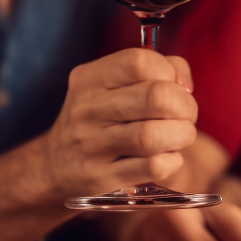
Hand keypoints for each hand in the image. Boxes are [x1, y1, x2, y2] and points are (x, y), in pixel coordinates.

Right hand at [40, 47, 197, 198]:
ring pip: (153, 136)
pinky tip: (166, 157)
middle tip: (185, 116)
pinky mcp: (103, 178)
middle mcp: (87, 109)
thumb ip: (156, 71)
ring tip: (179, 136)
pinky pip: (153, 167)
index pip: (140, 61)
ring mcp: (92, 146)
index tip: (174, 86)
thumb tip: (185, 84)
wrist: (56, 167)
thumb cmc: (100, 120)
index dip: (169, 72)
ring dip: (182, 135)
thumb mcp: (112, 86)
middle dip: (185, 106)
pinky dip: (172, 161)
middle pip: (156, 97)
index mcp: (90, 78)